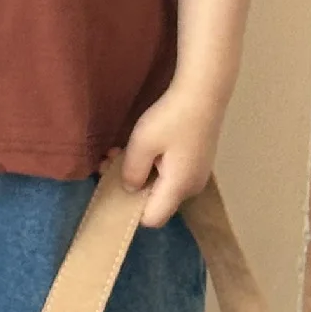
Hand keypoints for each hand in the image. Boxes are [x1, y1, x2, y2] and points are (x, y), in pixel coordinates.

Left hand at [117, 84, 225, 227]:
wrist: (203, 92)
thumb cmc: (171, 118)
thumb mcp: (142, 144)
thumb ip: (132, 172)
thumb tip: (129, 188)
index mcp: (179, 188)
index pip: (152, 218)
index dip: (129, 210)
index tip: (110, 190)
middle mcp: (191, 187)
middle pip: (155, 201)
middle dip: (128, 186)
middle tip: (106, 163)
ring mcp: (196, 173)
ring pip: (160, 184)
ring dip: (137, 171)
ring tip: (116, 151)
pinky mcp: (196, 160)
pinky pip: (169, 172)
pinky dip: (151, 163)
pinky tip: (138, 146)